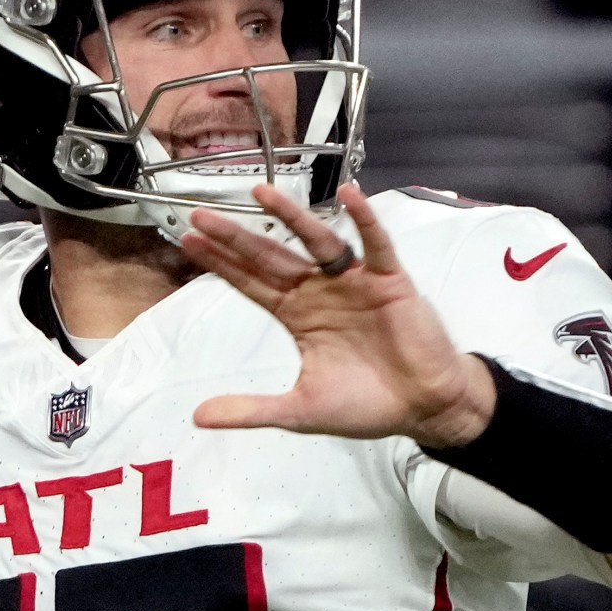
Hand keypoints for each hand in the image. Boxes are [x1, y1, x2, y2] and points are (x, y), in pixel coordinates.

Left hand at [183, 184, 494, 447]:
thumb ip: (251, 410)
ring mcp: (355, 282)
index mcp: (298, 315)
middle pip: (272, 257)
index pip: (251, 283)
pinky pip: (376, 245)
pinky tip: (349, 194)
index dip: (222, 264)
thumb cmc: (366, 404)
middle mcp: (320, 291)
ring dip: (291, 217)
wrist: (422, 409)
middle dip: (237, 237)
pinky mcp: (390, 281)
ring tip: (261, 193)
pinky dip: (365, 220)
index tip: (188, 242)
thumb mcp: (299, 411)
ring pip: (317, 242)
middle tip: (201, 215)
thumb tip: (197, 417)